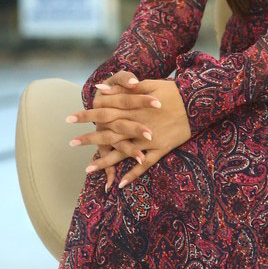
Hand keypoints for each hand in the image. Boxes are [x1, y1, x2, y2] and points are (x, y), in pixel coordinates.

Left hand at [66, 71, 192, 189]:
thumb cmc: (173, 91)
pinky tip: (121, 184)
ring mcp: (149, 140)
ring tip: (88, 168)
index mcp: (133, 108)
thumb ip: (124, 88)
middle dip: (90, 139)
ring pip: (123, 152)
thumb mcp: (149, 84)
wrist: (198, 103)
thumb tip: (100, 89)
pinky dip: (133, 174)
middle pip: (109, 133)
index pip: (104, 112)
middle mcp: (138, 125)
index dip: (87, 115)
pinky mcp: (161, 149)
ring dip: (106, 162)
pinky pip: (145, 164)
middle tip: (72, 143)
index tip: (70, 119)